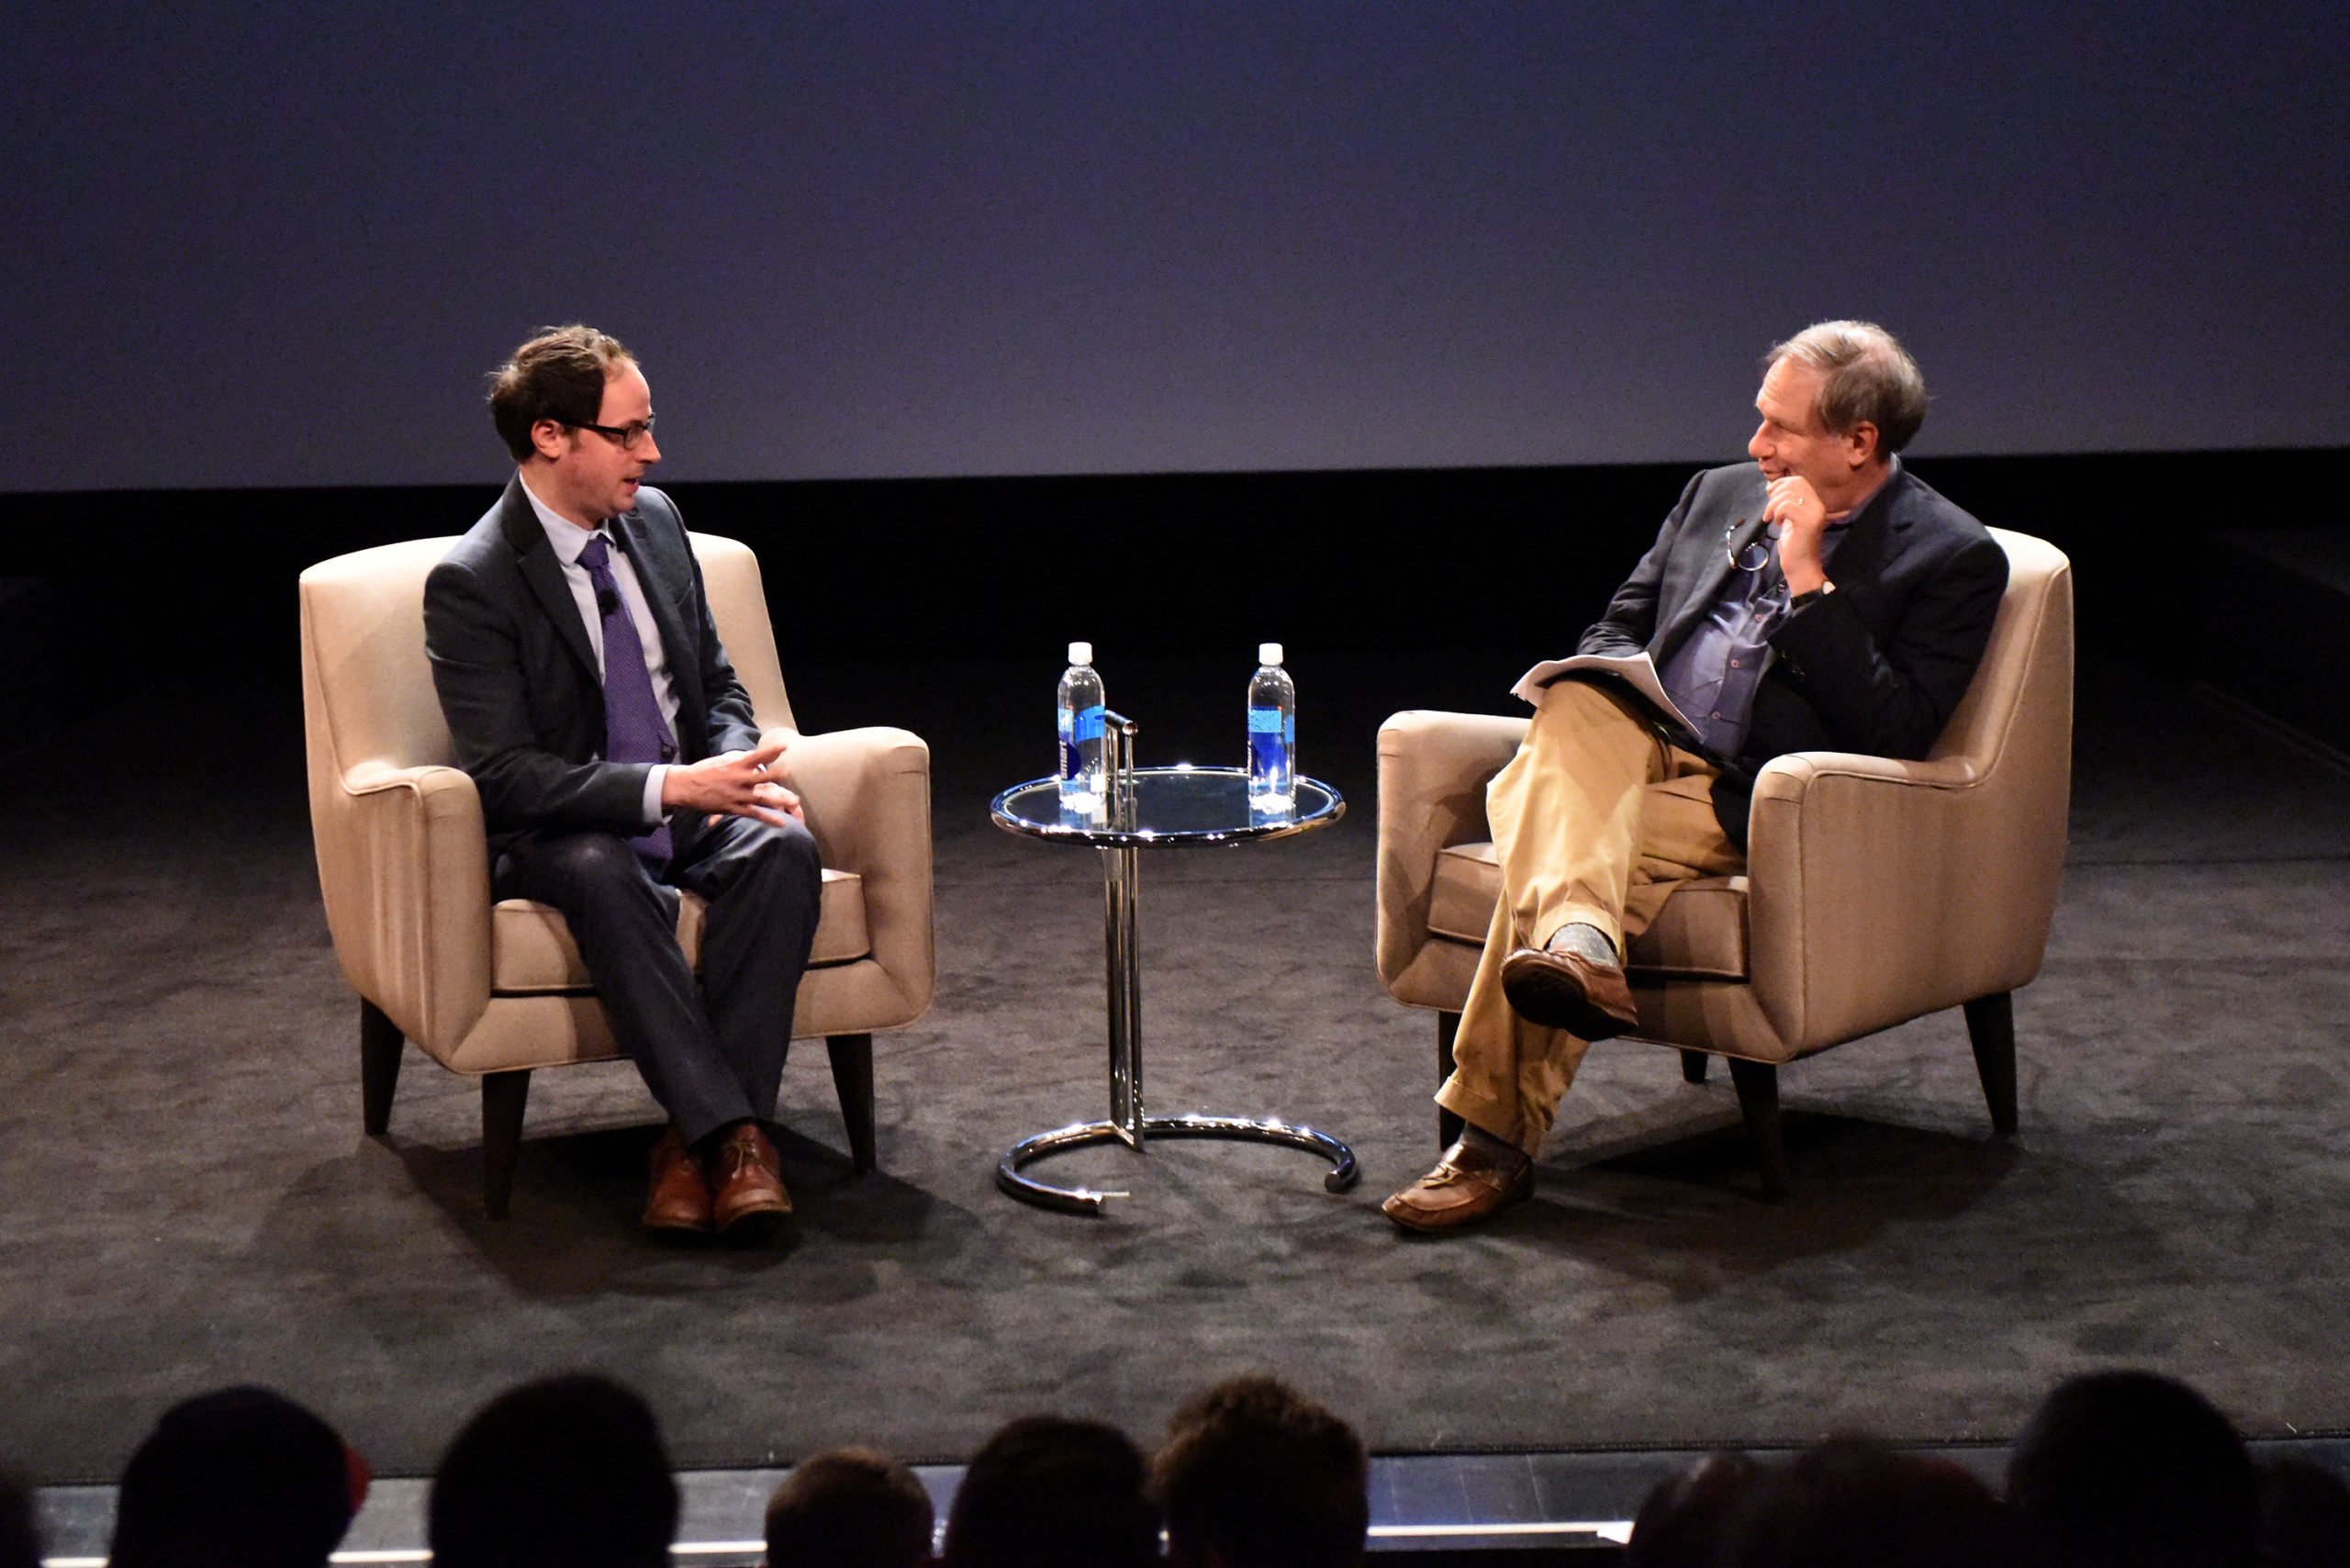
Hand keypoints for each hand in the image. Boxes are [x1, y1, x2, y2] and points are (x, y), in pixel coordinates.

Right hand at [660, 737, 803, 827]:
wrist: (686, 786)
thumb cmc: (706, 771)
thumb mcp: (724, 761)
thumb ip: (742, 760)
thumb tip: (758, 758)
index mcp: (736, 764)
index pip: (757, 756)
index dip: (771, 751)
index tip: (785, 746)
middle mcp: (738, 779)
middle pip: (762, 778)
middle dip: (776, 775)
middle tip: (789, 773)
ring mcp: (737, 795)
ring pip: (761, 798)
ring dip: (778, 799)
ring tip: (794, 800)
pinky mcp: (734, 808)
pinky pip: (754, 814)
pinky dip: (768, 819)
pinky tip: (782, 823)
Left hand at [1764, 475, 1829, 595]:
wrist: (1801, 567)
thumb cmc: (1793, 545)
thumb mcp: (1788, 519)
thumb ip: (1784, 503)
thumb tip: (1770, 487)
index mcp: (1815, 503)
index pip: (1799, 480)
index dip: (1781, 483)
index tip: (1770, 496)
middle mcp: (1818, 505)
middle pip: (1795, 483)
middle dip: (1776, 493)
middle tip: (1769, 510)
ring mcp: (1815, 513)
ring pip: (1788, 494)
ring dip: (1773, 505)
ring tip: (1772, 519)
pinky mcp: (1807, 522)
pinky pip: (1787, 506)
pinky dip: (1777, 513)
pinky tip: (1777, 524)